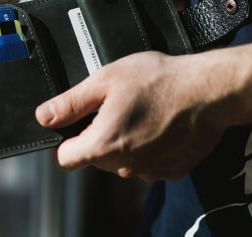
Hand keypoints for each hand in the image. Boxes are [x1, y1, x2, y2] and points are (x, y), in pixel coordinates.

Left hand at [35, 51, 235, 180]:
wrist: (208, 90)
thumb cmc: (160, 80)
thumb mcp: (106, 80)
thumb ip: (71, 102)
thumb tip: (44, 116)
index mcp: (103, 145)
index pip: (66, 158)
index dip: (67, 139)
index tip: (79, 123)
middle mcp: (124, 167)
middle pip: (95, 158)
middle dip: (99, 134)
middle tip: (117, 106)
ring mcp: (150, 172)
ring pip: (122, 161)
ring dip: (125, 141)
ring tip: (141, 111)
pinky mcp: (171, 171)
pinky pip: (148, 163)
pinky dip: (148, 147)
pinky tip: (159, 124)